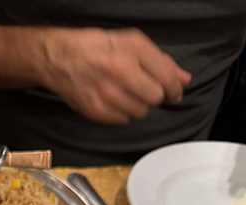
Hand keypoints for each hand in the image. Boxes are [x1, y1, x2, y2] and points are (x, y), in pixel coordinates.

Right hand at [38, 27, 191, 123]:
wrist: (61, 59)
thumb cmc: (98, 48)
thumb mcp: (132, 43)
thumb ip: (161, 61)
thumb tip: (184, 79)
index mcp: (132, 52)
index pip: (166, 79)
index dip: (174, 89)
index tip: (174, 92)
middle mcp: (120, 72)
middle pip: (154, 98)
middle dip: (154, 96)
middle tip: (146, 89)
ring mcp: (107, 94)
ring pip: (140, 112)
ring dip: (138, 105)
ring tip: (127, 93)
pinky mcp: (96, 111)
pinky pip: (123, 120)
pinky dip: (123, 113)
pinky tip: (115, 100)